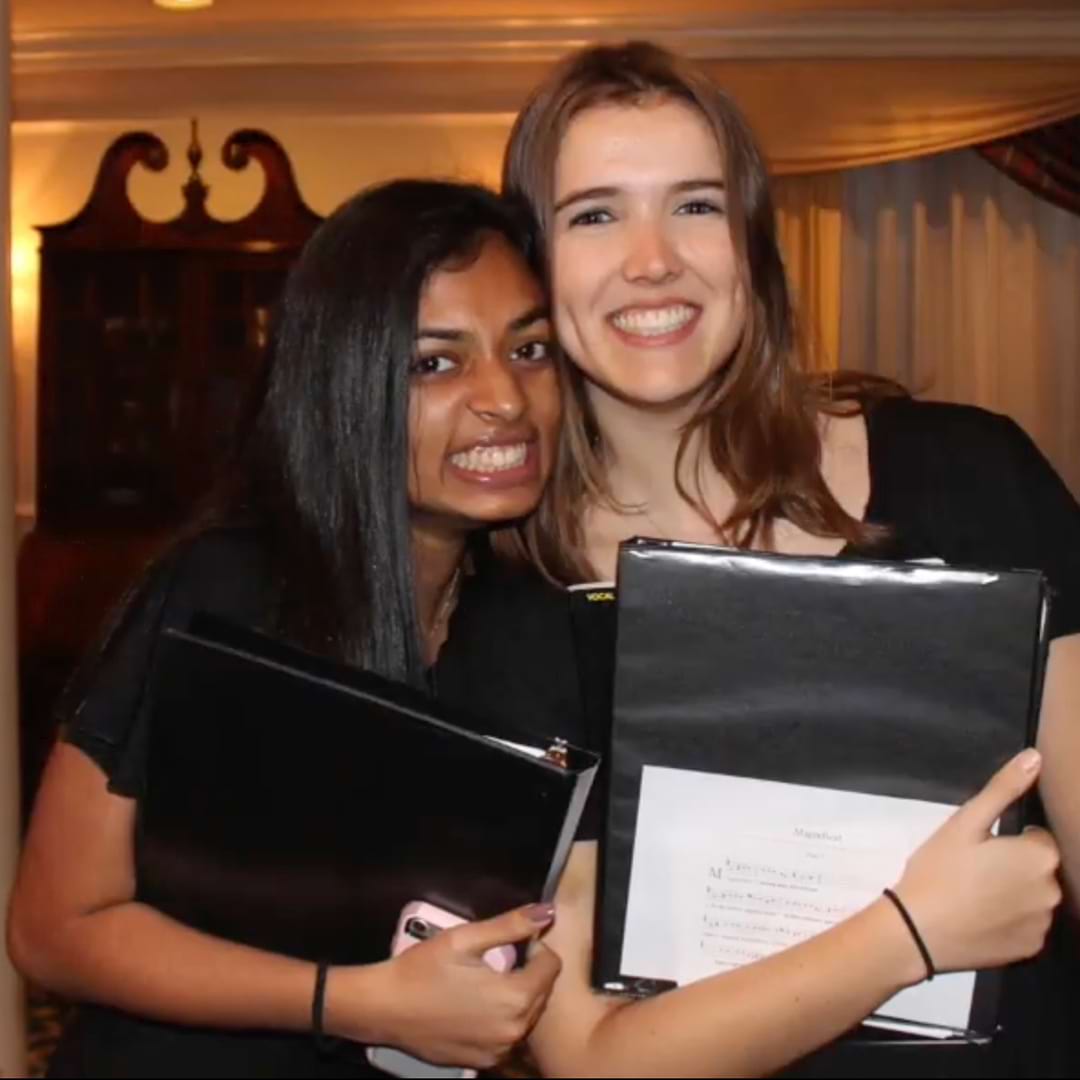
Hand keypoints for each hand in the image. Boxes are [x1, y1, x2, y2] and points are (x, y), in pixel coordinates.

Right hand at [327, 903, 560, 1068]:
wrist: (384, 1008)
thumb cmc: (423, 968)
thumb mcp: (466, 938)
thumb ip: (510, 925)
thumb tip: (547, 911)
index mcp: (515, 997)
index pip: (552, 966)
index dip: (535, 948)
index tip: (512, 944)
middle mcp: (514, 1030)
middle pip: (542, 993)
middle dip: (528, 973)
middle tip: (497, 961)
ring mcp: (499, 1051)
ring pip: (526, 1016)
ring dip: (516, 998)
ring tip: (486, 982)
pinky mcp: (483, 1062)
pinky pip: (507, 1037)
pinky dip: (501, 1020)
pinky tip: (476, 1006)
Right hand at [893, 749, 1060, 975]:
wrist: (917, 930)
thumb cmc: (938, 869)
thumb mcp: (964, 822)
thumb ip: (1003, 789)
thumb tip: (1035, 757)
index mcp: (1039, 856)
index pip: (1039, 837)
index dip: (1011, 838)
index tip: (982, 846)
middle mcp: (1052, 892)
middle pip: (1040, 868)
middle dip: (1016, 865)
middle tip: (975, 867)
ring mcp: (1043, 925)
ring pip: (1035, 897)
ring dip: (1016, 892)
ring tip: (976, 893)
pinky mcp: (1032, 950)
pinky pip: (1028, 926)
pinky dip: (1011, 920)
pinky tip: (981, 917)